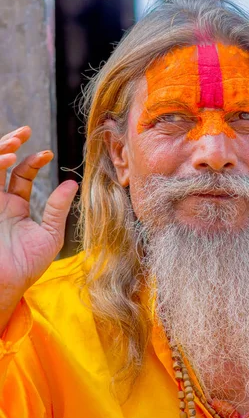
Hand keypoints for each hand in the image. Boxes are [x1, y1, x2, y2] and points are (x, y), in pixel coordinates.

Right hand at [0, 126, 77, 312]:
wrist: (7, 286)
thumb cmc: (27, 266)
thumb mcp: (49, 234)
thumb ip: (57, 208)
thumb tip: (72, 183)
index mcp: (15, 205)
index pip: (21, 173)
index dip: (33, 160)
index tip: (48, 154)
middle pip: (0, 163)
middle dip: (11, 143)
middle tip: (25, 131)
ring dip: (0, 149)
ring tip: (16, 140)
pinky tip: (7, 159)